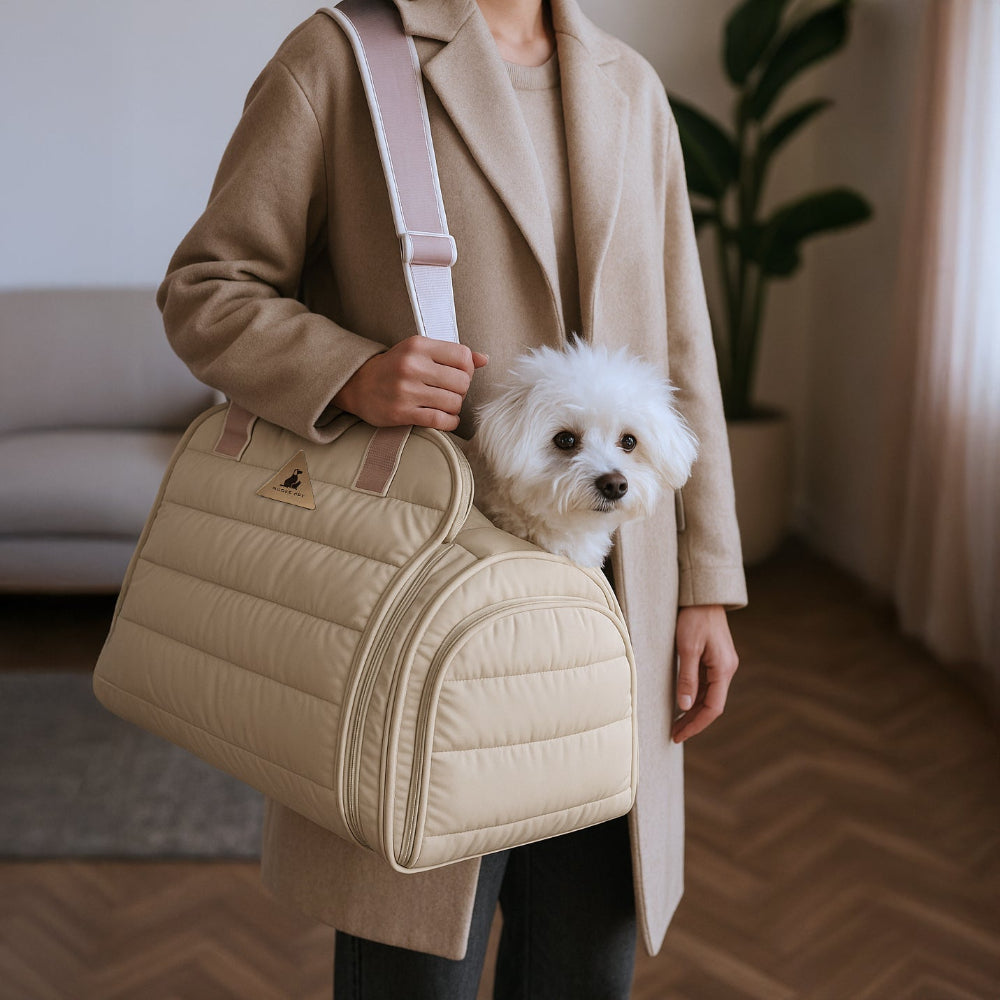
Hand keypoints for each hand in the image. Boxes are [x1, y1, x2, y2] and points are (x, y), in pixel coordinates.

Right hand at [333, 336, 488, 430]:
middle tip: (451, 392)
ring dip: (455, 407)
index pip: (463, 356)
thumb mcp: (419, 351)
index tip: (459, 375)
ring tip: (446, 405)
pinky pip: (440, 420)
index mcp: (418, 345)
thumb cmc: (394, 367)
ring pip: (454, 402)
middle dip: (462, 390)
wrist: (358, 385)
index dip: (468, 368)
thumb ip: (451, 354)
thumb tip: (484, 359)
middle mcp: (412, 366)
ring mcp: (406, 391)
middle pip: (462, 381)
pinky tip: (446, 419)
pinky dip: (450, 422)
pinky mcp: (402, 413)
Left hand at [671, 604, 738, 742]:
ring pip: (709, 695)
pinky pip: (706, 684)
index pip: (713, 708)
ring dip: (693, 710)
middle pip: (711, 704)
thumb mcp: (687, 648)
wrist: (702, 595)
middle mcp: (726, 669)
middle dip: (693, 721)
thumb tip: (685, 706)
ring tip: (675, 723)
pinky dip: (695, 696)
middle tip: (674, 734)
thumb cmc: (694, 617)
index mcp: (723, 669)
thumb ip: (687, 678)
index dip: (696, 724)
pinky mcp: (715, 658)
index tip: (679, 735)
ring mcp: (722, 664)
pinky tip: (683, 703)